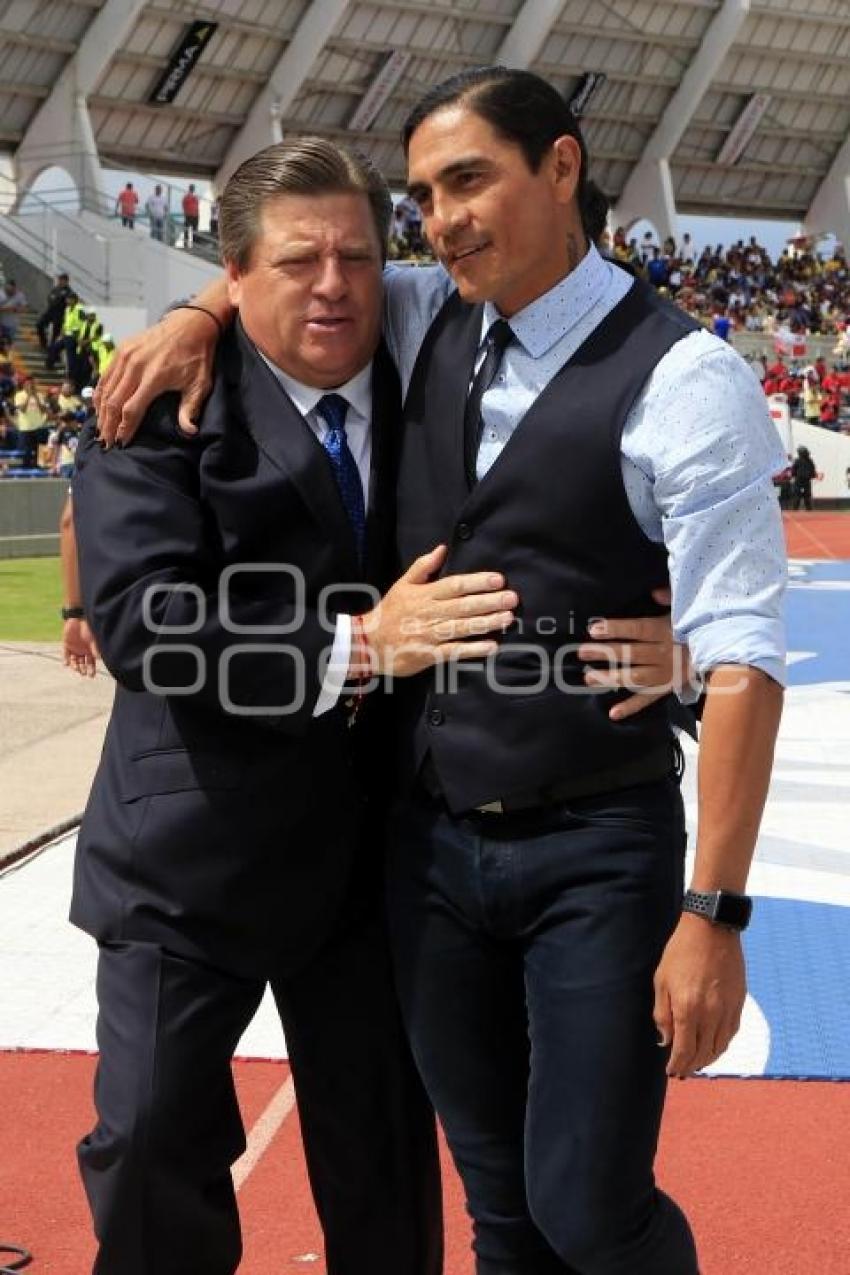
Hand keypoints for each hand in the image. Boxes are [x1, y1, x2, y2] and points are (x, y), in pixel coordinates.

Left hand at [63, 618, 99, 676]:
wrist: (77, 618)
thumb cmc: (88, 628)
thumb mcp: (93, 640)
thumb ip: (96, 649)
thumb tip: (100, 659)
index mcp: (90, 650)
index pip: (91, 662)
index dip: (91, 669)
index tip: (91, 675)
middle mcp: (82, 651)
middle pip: (82, 663)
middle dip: (83, 669)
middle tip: (83, 673)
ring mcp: (74, 648)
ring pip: (74, 660)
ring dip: (75, 665)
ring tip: (76, 668)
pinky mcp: (66, 644)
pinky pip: (66, 654)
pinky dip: (66, 659)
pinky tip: (67, 664)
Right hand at [93, 308, 217, 445]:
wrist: (190, 324)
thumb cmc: (197, 357)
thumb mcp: (200, 385)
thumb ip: (190, 409)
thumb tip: (189, 432)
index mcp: (154, 377)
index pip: (132, 409)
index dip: (125, 428)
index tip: (122, 443)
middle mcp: (135, 366)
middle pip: (114, 402)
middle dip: (109, 425)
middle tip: (107, 443)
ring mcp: (125, 356)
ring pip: (106, 390)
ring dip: (101, 412)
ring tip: (101, 430)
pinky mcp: (121, 349)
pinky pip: (105, 376)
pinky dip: (100, 394)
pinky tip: (99, 408)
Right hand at [361, 545, 516, 677]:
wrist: (369, 642)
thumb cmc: (390, 611)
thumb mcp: (403, 584)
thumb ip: (423, 566)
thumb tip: (442, 548)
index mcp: (425, 594)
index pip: (455, 585)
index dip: (477, 582)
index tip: (498, 580)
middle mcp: (429, 613)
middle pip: (463, 606)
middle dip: (489, 602)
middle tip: (512, 598)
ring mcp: (429, 634)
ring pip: (461, 627)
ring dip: (486, 623)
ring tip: (507, 619)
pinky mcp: (429, 654)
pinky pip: (453, 651)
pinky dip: (472, 649)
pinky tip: (490, 646)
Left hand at [577, 586, 693, 719]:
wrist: (724, 653)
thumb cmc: (698, 628)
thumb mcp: (687, 609)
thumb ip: (671, 598)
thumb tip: (654, 593)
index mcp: (665, 631)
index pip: (638, 629)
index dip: (616, 629)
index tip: (594, 629)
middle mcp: (663, 653)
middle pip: (630, 653)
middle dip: (605, 653)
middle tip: (582, 653)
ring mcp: (664, 673)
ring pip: (635, 677)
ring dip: (612, 678)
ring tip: (589, 679)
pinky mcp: (667, 688)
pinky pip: (648, 699)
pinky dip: (631, 707)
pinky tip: (613, 713)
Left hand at [653, 912, 745, 1077]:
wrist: (711, 929)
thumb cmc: (681, 952)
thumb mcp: (661, 980)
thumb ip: (662, 1014)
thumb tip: (665, 1041)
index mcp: (687, 1008)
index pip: (684, 1050)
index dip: (677, 1065)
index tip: (671, 1072)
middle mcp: (710, 1014)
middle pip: (702, 1053)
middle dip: (691, 1066)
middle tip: (682, 1071)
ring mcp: (727, 1009)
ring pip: (719, 1047)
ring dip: (707, 1059)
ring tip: (697, 1063)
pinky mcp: (739, 1002)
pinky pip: (731, 1033)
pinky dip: (721, 1045)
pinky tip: (713, 1046)